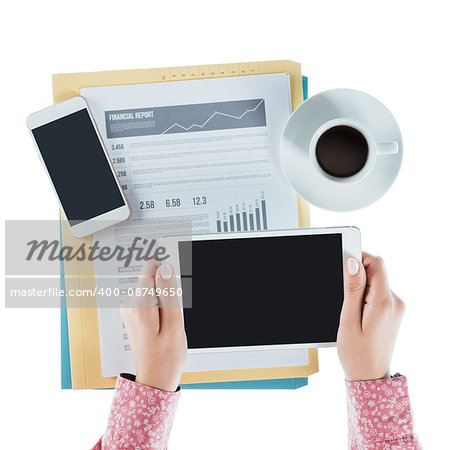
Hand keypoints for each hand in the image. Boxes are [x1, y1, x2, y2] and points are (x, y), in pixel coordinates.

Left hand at [120, 259, 186, 391]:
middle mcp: (130, 305)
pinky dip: (158, 306)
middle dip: (167, 290)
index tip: (174, 284)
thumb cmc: (165, 358)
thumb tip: (165, 268)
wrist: (154, 379)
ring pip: (151, 289)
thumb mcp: (174, 324)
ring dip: (163, 300)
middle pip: (152, 278)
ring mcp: (129, 309)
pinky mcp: (132, 313)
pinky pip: (148, 298)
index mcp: (140, 306)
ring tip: (167, 322)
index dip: (166, 272)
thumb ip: (169, 293)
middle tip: (172, 314)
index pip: (150, 268)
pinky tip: (161, 324)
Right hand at [337, 252, 404, 381]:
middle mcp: (395, 302)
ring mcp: (395, 307)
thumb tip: (353, 263)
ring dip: (359, 288)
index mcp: (384, 303)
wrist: (369, 377)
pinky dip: (364, 296)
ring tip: (351, 311)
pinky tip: (357, 313)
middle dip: (356, 276)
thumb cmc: (357, 354)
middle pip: (375, 271)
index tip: (342, 265)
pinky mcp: (392, 311)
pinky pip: (377, 292)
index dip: (358, 258)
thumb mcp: (348, 320)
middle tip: (344, 297)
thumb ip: (352, 289)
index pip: (376, 263)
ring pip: (375, 281)